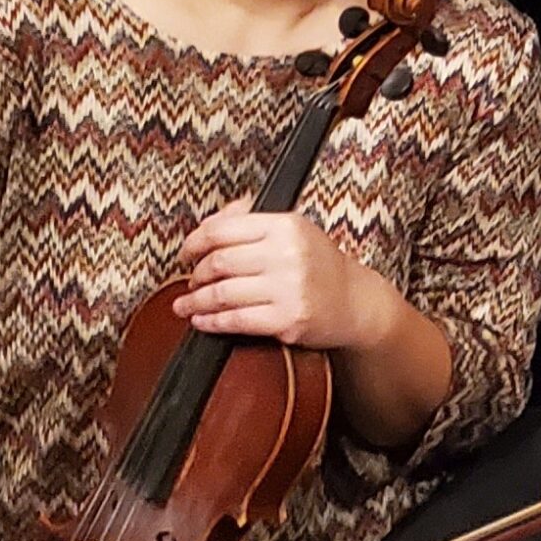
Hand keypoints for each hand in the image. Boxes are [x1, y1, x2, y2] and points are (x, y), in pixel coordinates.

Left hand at [174, 201, 387, 348]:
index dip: (195, 242)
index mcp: (287, 225)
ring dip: (196, 302)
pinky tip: (203, 321)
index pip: (224, 229)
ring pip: (223, 293)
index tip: (186, 253)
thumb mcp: (295, 229)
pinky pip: (236, 320)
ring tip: (186, 304)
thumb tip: (209, 222)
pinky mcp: (287, 319)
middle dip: (196, 274)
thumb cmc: (320, 266)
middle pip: (219, 262)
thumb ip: (252, 218)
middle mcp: (288, 253)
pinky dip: (212, 322)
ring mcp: (288, 288)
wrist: (355, 302)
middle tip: (191, 281)